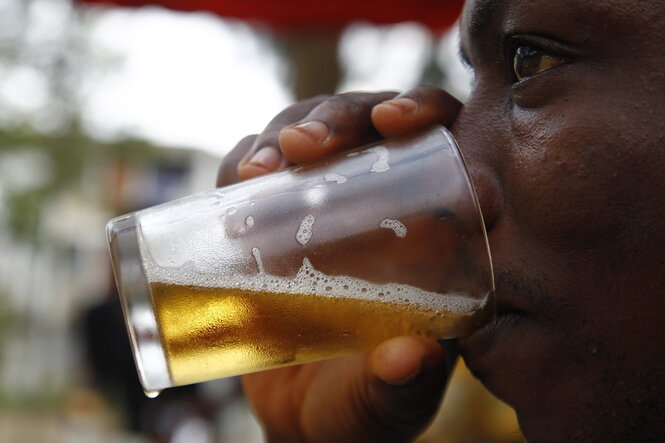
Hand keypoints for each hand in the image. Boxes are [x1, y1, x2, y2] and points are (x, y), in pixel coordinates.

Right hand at [217, 88, 462, 441]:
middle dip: (337, 120)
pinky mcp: (272, 220)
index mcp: (428, 238)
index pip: (438, 150)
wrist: (299, 418)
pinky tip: (237, 183)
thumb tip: (410, 358)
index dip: (423, 111)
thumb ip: (400, 389)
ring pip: (308, 138)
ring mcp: (320, 210)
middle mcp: (377, 210)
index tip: (394, 120)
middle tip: (305, 147)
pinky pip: (255, 170)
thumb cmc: (358, 409)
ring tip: (258, 170)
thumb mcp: (385, 405)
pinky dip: (241, 163)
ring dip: (284, 135)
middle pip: (366, 128)